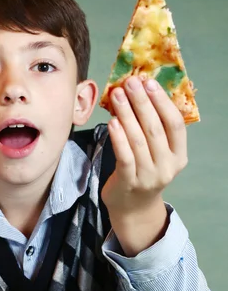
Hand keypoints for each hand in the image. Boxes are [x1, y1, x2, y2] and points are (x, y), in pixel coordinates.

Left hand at [101, 76, 187, 254]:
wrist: (132, 208)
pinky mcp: (129, 183)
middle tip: (129, 83)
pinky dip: (119, 138)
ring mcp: (149, 176)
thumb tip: (140, 92)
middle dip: (141, 103)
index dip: (162, 102)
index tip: (149, 83)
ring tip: (117, 96)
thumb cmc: (143, 171)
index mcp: (179, 155)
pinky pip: (125, 157)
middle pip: (155, 129)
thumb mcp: (157, 153)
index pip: (175, 124)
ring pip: (138, 140)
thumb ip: (154, 129)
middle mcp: (167, 166)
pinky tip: (112, 122)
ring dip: (127, 115)